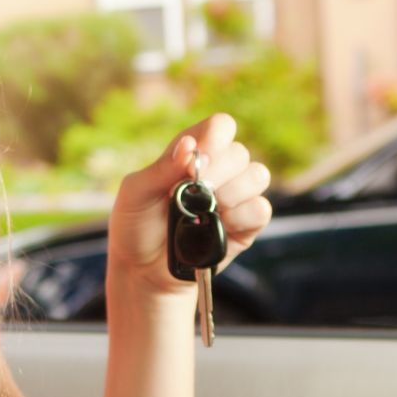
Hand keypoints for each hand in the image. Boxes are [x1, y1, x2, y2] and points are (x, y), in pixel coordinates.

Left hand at [106, 113, 272, 296]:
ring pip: (257, 176)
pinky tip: (220, 224)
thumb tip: (190, 146)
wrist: (142, 269)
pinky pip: (261, 209)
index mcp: (190, 153)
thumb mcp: (136, 193)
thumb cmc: (135, 225)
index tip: (198, 158)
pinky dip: (242, 215)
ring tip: (204, 209)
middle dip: (217, 172)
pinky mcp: (246, 226)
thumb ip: (162, 168)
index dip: (215, 136)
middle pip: (239, 152)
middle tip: (191, 192)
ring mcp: (234, 197)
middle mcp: (218, 171)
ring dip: (231, 192)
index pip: (220, 127)